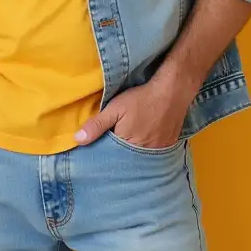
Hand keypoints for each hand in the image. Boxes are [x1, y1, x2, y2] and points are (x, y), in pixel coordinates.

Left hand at [74, 71, 197, 149]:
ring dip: (132, 154)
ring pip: (140, 158)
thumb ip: (96, 125)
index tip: (97, 150)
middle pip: (127, 160)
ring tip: (125, 148)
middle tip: (110, 149)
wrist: (172, 91)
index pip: (112, 158)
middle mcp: (146, 154)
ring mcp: (159, 151)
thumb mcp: (114, 109)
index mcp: (129, 147)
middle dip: (118, 156)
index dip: (105, 153)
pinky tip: (142, 143)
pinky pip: (154, 154)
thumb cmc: (141, 99)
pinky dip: (146, 150)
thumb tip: (77, 140)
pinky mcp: (169, 146)